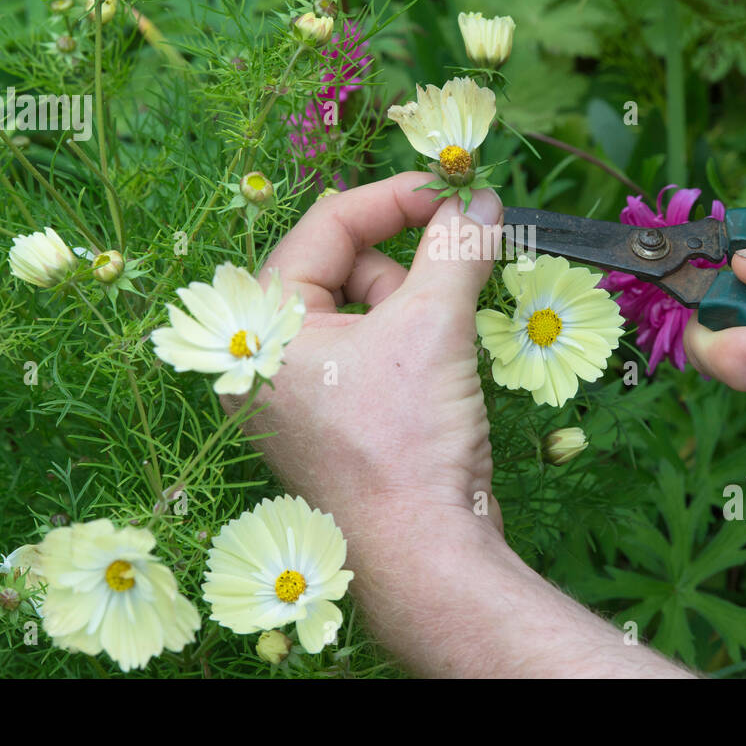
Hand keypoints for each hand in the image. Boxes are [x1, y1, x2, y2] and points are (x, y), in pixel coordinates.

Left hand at [227, 172, 690, 676]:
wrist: (424, 556)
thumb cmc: (405, 441)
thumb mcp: (434, 326)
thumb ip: (457, 247)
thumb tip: (482, 199)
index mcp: (263, 327)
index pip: (326, 225)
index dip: (395, 197)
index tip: (455, 189)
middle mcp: (268, 357)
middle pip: (344, 265)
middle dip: (408, 259)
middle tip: (465, 252)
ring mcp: (301, 393)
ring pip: (365, 309)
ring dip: (417, 303)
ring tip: (450, 337)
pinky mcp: (337, 422)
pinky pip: (373, 353)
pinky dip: (415, 341)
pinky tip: (447, 365)